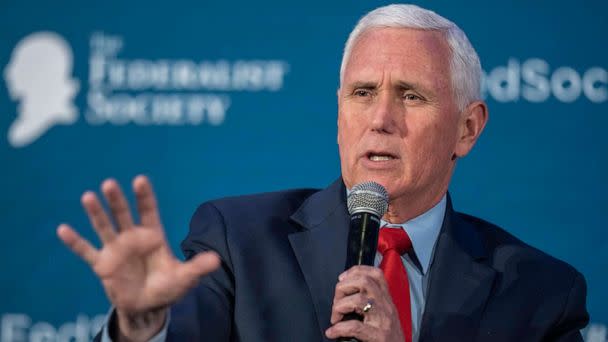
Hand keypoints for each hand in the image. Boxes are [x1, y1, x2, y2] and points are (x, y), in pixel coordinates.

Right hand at [57, 175, 220, 340]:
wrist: (148, 306)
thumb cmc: (168, 287)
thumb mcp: (185, 277)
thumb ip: (197, 267)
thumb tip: (217, 260)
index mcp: (153, 236)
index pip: (149, 211)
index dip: (144, 196)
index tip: (140, 179)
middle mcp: (133, 238)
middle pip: (123, 214)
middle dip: (117, 200)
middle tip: (110, 184)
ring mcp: (116, 250)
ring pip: (104, 227)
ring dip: (96, 213)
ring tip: (88, 197)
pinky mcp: (102, 265)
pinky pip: (86, 251)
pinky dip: (75, 242)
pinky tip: (63, 229)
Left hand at [325, 265, 404, 341]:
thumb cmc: (389, 338)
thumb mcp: (384, 315)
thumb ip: (370, 302)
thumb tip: (346, 294)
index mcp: (387, 300)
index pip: (376, 274)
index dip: (356, 270)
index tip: (343, 278)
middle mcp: (386, 307)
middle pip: (364, 281)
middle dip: (343, 287)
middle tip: (337, 302)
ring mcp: (383, 321)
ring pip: (358, 300)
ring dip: (339, 307)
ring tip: (335, 318)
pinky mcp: (378, 336)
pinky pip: (354, 326)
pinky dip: (338, 329)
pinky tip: (333, 333)